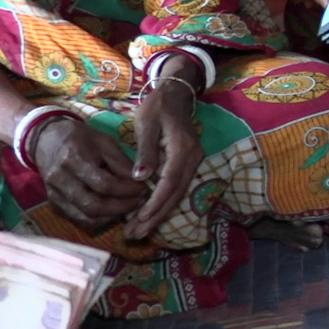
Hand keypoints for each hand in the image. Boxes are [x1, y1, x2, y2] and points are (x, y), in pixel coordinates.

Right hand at [33, 118, 144, 231]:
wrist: (46, 140)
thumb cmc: (81, 138)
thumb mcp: (105, 142)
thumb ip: (122, 163)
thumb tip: (142, 181)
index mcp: (74, 158)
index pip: (104, 184)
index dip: (127, 190)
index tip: (143, 188)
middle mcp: (60, 179)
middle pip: (93, 206)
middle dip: (121, 207)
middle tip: (139, 201)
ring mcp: (54, 193)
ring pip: (86, 217)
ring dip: (111, 216)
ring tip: (128, 207)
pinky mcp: (53, 203)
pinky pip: (78, 219)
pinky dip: (98, 220)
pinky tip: (112, 211)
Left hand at [123, 80, 202, 240]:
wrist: (175, 94)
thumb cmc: (157, 107)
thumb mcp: (147, 124)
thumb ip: (145, 152)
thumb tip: (141, 179)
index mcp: (183, 149)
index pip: (170, 182)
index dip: (155, 203)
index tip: (139, 218)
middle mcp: (193, 159)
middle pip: (175, 194)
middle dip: (155, 216)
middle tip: (135, 234)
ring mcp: (193, 163)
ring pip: (177, 194)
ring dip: (158, 214)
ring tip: (138, 230)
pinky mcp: (187, 165)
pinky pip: (176, 188)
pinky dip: (162, 203)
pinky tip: (147, 214)